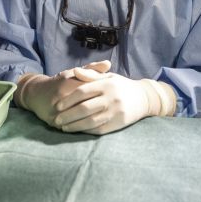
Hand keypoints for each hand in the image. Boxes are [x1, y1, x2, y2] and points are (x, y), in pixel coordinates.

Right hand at [14, 61, 110, 126]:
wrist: (36, 93)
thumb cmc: (60, 81)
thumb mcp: (74, 72)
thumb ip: (92, 69)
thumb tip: (108, 63)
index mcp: (69, 82)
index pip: (90, 89)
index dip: (103, 94)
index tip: (115, 97)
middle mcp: (62, 96)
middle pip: (85, 105)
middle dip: (100, 109)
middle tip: (115, 111)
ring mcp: (57, 110)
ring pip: (78, 118)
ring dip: (93, 120)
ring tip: (106, 120)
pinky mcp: (53, 121)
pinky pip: (70, 127)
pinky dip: (82, 128)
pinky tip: (93, 129)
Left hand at [53, 70, 174, 134]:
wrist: (144, 98)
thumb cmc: (122, 86)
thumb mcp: (108, 77)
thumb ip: (91, 74)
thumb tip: (75, 70)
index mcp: (106, 84)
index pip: (82, 92)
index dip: (68, 100)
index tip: (58, 106)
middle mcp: (111, 98)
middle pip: (84, 108)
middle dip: (68, 115)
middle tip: (56, 120)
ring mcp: (115, 112)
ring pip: (90, 121)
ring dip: (74, 126)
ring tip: (63, 128)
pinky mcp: (119, 123)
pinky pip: (99, 129)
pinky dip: (86, 131)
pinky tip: (77, 131)